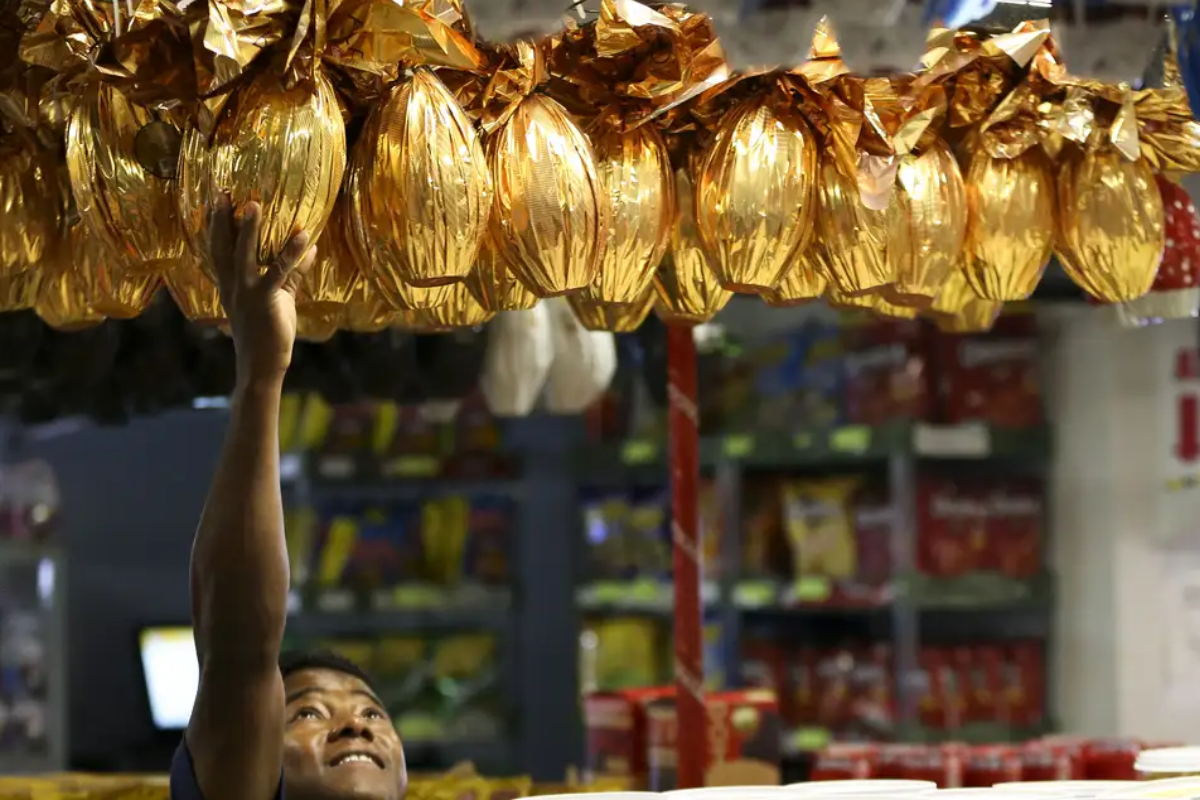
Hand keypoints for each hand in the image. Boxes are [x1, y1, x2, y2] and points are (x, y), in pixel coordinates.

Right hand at [207, 195, 315, 383]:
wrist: (262, 367)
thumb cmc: (269, 335)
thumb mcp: (280, 300)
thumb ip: (293, 274)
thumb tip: (310, 248)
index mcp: (230, 286)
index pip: (216, 250)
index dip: (214, 226)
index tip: (213, 201)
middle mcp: (232, 286)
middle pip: (222, 246)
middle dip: (221, 219)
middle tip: (221, 192)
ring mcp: (246, 293)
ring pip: (245, 254)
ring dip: (250, 229)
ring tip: (255, 203)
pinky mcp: (265, 301)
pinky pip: (279, 272)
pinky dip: (292, 253)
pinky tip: (303, 236)